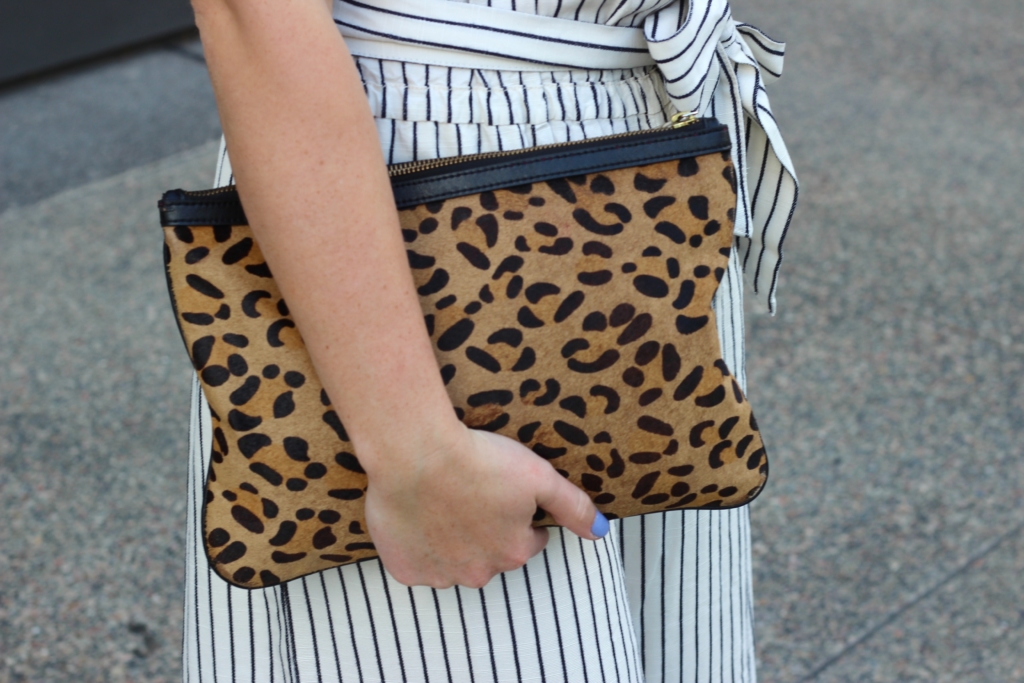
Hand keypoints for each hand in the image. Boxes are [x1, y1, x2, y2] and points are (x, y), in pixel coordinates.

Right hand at [362, 426, 608, 587]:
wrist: (417, 453)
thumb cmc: (478, 459)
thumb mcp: (538, 476)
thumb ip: (573, 506)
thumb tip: (601, 531)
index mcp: (514, 551)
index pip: (528, 541)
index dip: (520, 516)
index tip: (504, 493)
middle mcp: (479, 572)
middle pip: (491, 555)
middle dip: (486, 532)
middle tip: (472, 494)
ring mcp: (440, 574)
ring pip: (454, 563)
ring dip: (452, 541)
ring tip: (443, 502)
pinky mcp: (405, 569)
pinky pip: (417, 564)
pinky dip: (418, 546)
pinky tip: (418, 516)